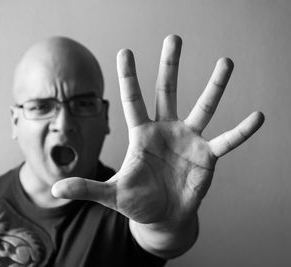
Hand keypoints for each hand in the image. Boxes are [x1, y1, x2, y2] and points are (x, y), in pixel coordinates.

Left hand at [52, 35, 263, 229]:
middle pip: (167, 91)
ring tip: (226, 61)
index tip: (125, 50)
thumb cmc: (136, 201)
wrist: (161, 216)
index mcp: (141, 134)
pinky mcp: (207, 157)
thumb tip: (55, 189)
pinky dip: (241, 131)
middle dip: (170, 65)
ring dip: (215, 86)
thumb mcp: (110, 194)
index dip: (129, 76)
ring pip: (203, 107)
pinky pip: (226, 140)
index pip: (132, 100)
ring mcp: (188, 140)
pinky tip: (258, 116)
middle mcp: (165, 130)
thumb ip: (85, 188)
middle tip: (174, 36)